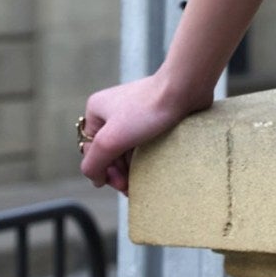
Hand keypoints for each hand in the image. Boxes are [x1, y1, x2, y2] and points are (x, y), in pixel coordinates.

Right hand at [78, 72, 194, 194]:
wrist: (184, 89)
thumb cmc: (147, 110)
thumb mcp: (111, 140)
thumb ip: (94, 163)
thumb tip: (94, 179)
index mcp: (96, 110)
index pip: (91, 151)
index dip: (103, 171)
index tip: (121, 185)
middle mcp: (112, 109)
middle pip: (109, 150)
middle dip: (118, 171)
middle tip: (131, 187)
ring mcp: (134, 112)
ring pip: (127, 148)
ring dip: (132, 167)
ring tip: (144, 181)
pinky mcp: (153, 116)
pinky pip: (144, 142)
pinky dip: (146, 156)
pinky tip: (153, 167)